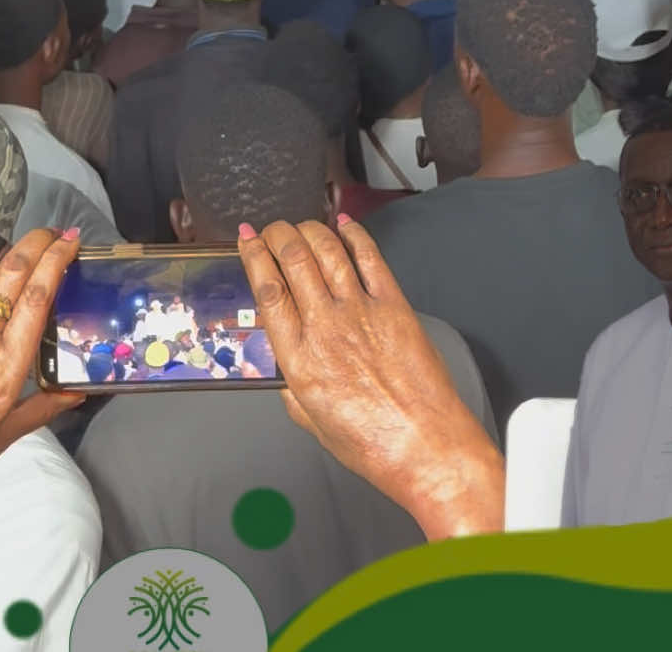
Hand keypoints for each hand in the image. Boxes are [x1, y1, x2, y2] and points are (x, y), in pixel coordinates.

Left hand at [0, 228, 84, 540]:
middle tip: (52, 235)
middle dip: (39, 242)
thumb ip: (45, 406)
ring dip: (3, 262)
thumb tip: (76, 391)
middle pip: (16, 267)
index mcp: (7, 365)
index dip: (59, 257)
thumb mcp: (5, 437)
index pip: (41, 291)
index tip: (70, 241)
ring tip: (12, 268)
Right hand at [237, 219, 502, 539]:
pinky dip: (354, 235)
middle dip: (278, 234)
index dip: (253, 255)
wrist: (425, 444)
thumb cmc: (372, 443)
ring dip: (310, 229)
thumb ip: (293, 391)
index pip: (267, 290)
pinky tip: (345, 225)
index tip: (246, 238)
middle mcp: (325, 327)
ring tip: (302, 226)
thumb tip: (286, 374)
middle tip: (273, 229)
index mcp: (299, 358)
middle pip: (293, 258)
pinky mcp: (394, 305)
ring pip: (327, 251)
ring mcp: (361, 311)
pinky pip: (370, 257)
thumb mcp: (313, 422)